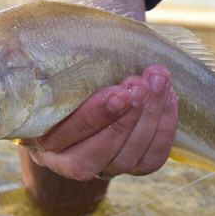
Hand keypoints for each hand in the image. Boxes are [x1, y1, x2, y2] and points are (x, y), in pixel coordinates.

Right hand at [22, 65, 177, 180]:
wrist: (92, 96)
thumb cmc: (71, 83)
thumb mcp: (61, 78)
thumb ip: (68, 72)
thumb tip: (81, 46)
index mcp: (45, 142)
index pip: (69, 135)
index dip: (97, 115)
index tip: (119, 91)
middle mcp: (71, 163)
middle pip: (101, 152)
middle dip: (127, 117)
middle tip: (143, 84)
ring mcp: (106, 170)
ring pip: (129, 158)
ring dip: (150, 117)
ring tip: (159, 82)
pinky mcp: (133, 169)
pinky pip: (152, 158)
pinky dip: (164, 128)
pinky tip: (169, 99)